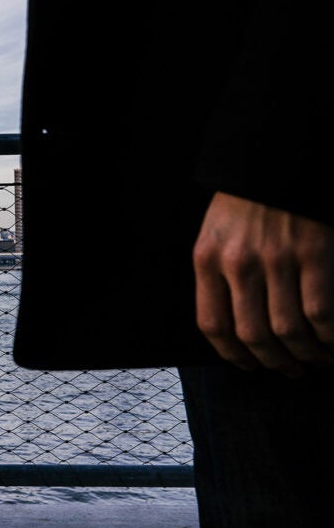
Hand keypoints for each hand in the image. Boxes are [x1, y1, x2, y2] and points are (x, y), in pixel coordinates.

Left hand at [193, 192, 333, 376]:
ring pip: (288, 330)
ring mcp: (276, 259)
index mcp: (207, 258)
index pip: (212, 324)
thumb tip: (233, 323)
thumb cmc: (247, 199)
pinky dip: (330, 335)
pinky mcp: (313, 252)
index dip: (232, 354)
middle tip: (290, 370)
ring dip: (306, 354)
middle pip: (252, 334)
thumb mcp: (216, 233)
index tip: (248, 365)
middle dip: (273, 362)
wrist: (277, 157)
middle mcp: (237, 263)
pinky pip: (321, 311)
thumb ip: (219, 272)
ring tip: (317, 359)